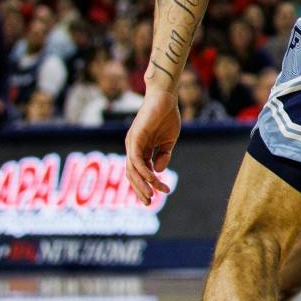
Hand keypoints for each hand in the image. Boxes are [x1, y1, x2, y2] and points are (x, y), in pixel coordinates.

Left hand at [125, 91, 180, 206]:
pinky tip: (154, 178)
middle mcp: (133, 147)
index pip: (139, 172)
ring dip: (141, 185)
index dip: (146, 185)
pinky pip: (137, 159)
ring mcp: (132, 143)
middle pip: (131, 174)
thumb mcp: (168, 141)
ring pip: (132, 170)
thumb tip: (158, 172)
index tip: (156, 195)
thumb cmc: (167, 116)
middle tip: (148, 203)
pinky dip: (144, 171)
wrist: (165, 98)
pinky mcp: (135, 138)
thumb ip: (163, 156)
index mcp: (140, 149)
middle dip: (140, 190)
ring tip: (152, 196)